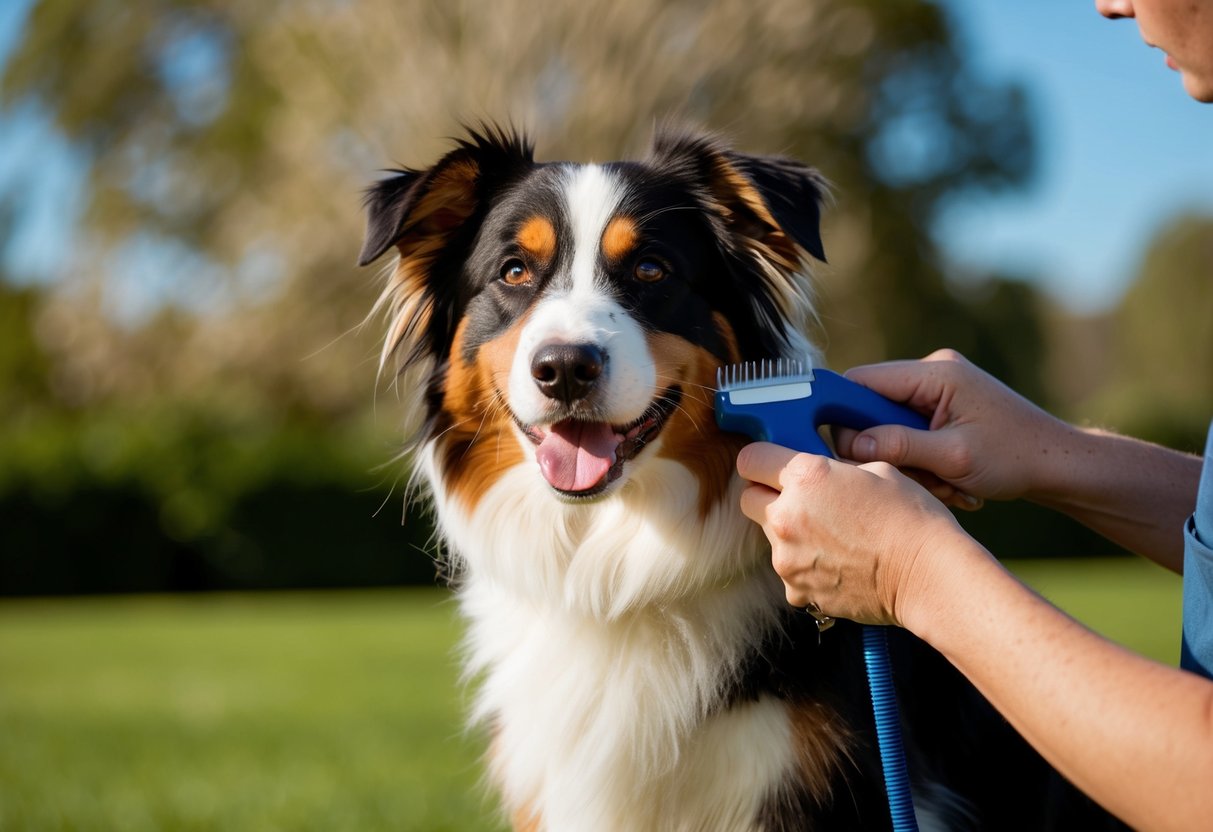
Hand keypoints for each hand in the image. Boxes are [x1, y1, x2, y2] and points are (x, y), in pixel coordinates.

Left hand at [736, 442, 970, 626]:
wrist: (928, 576)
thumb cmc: (911, 519)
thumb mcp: (876, 470)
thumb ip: (835, 469)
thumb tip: (824, 472)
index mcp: (804, 478)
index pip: (751, 459)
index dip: (761, 459)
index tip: (771, 465)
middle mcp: (786, 516)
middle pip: (748, 498)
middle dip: (766, 494)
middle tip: (800, 499)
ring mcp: (787, 557)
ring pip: (768, 536)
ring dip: (789, 532)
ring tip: (832, 536)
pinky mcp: (795, 589)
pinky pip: (788, 570)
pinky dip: (804, 566)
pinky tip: (837, 563)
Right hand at [833, 349, 1074, 509]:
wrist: (1060, 465)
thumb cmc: (1016, 457)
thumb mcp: (954, 457)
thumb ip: (899, 445)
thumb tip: (849, 444)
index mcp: (935, 374)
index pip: (862, 381)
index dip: (842, 414)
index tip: (841, 450)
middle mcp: (933, 374)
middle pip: (873, 408)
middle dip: (885, 448)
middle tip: (914, 478)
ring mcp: (938, 392)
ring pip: (890, 428)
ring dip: (908, 462)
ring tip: (944, 484)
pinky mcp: (943, 410)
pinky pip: (910, 435)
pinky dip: (923, 462)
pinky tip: (950, 481)